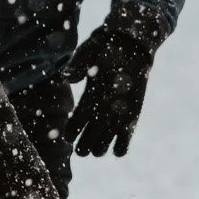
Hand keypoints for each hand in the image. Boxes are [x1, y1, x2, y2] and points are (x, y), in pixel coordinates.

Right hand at [62, 9, 164, 157]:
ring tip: (100, 150)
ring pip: (104, 142)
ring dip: (100, 148)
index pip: (74, 123)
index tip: (68, 137)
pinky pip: (125, 138)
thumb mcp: (89, 53)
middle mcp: (99, 111)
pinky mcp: (131, 116)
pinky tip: (119, 150)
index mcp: (87, 100)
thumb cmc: (106, 48)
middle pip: (88, 138)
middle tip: (83, 150)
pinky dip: (121, 147)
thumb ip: (79, 65)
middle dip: (84, 147)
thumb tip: (67, 77)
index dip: (70, 132)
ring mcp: (116, 115)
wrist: (130, 47)